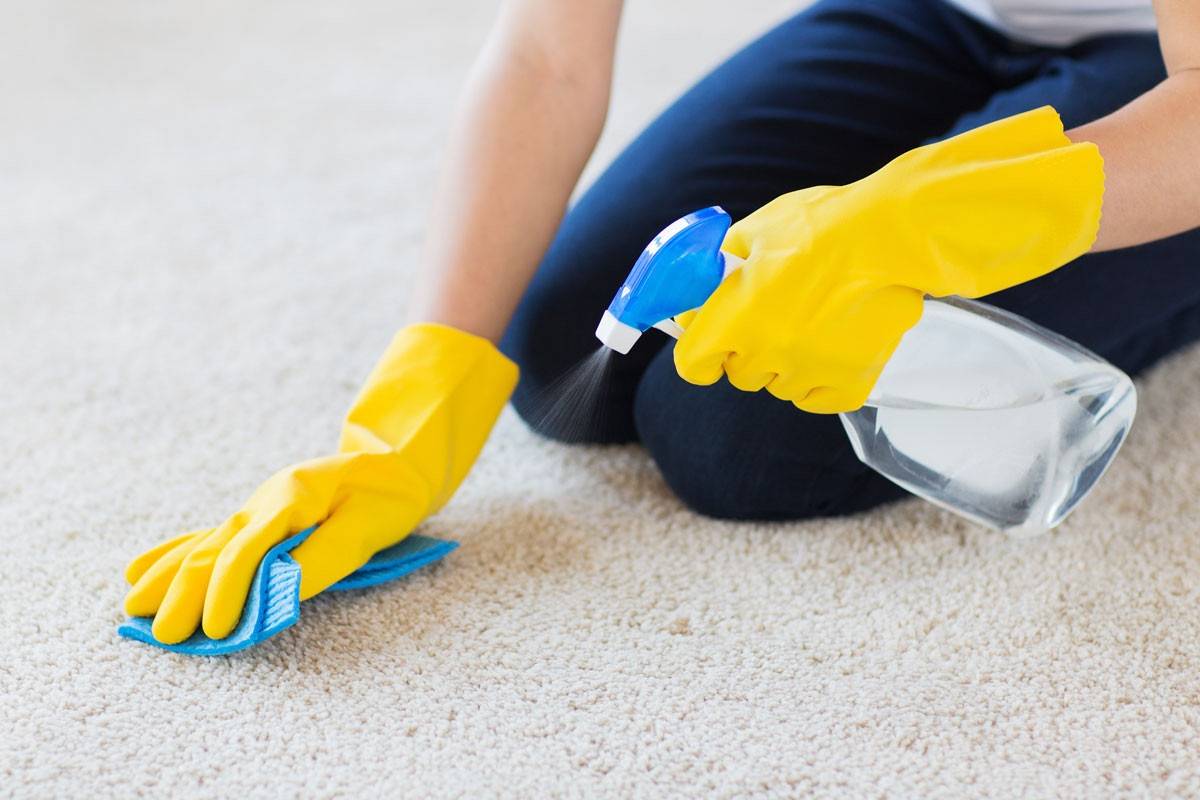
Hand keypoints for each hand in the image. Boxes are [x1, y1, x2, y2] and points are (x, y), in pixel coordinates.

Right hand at [123, 323, 517, 643]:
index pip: (248, 549)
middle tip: (165, 635)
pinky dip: (175, 555)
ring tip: (133, 608)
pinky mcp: (259, 518)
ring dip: (169, 577)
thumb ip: (323, 557)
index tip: (217, 628)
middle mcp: (264, 502)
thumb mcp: (366, 526)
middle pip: (214, 550)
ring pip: (203, 545)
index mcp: (291, 499)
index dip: (228, 591)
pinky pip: (208, 538)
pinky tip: (142, 569)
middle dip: (185, 594)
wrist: (394, 463)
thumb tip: (279, 592)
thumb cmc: (386, 496)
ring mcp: (257, 508)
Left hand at [674, 106, 1103, 412]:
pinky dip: (819, 379)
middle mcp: (766, 354)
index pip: (692, 365)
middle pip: (739, 375)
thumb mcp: (756, 232)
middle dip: (747, 349)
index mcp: (735, 319)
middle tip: (771, 316)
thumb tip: (700, 286)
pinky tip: (830, 345)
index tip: (710, 340)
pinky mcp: (848, 384)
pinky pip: (817, 398)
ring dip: (785, 363)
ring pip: (779, 386)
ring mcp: (808, 372)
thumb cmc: (821, 226)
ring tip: (810, 322)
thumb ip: (720, 266)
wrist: (889, 236)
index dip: (700, 351)